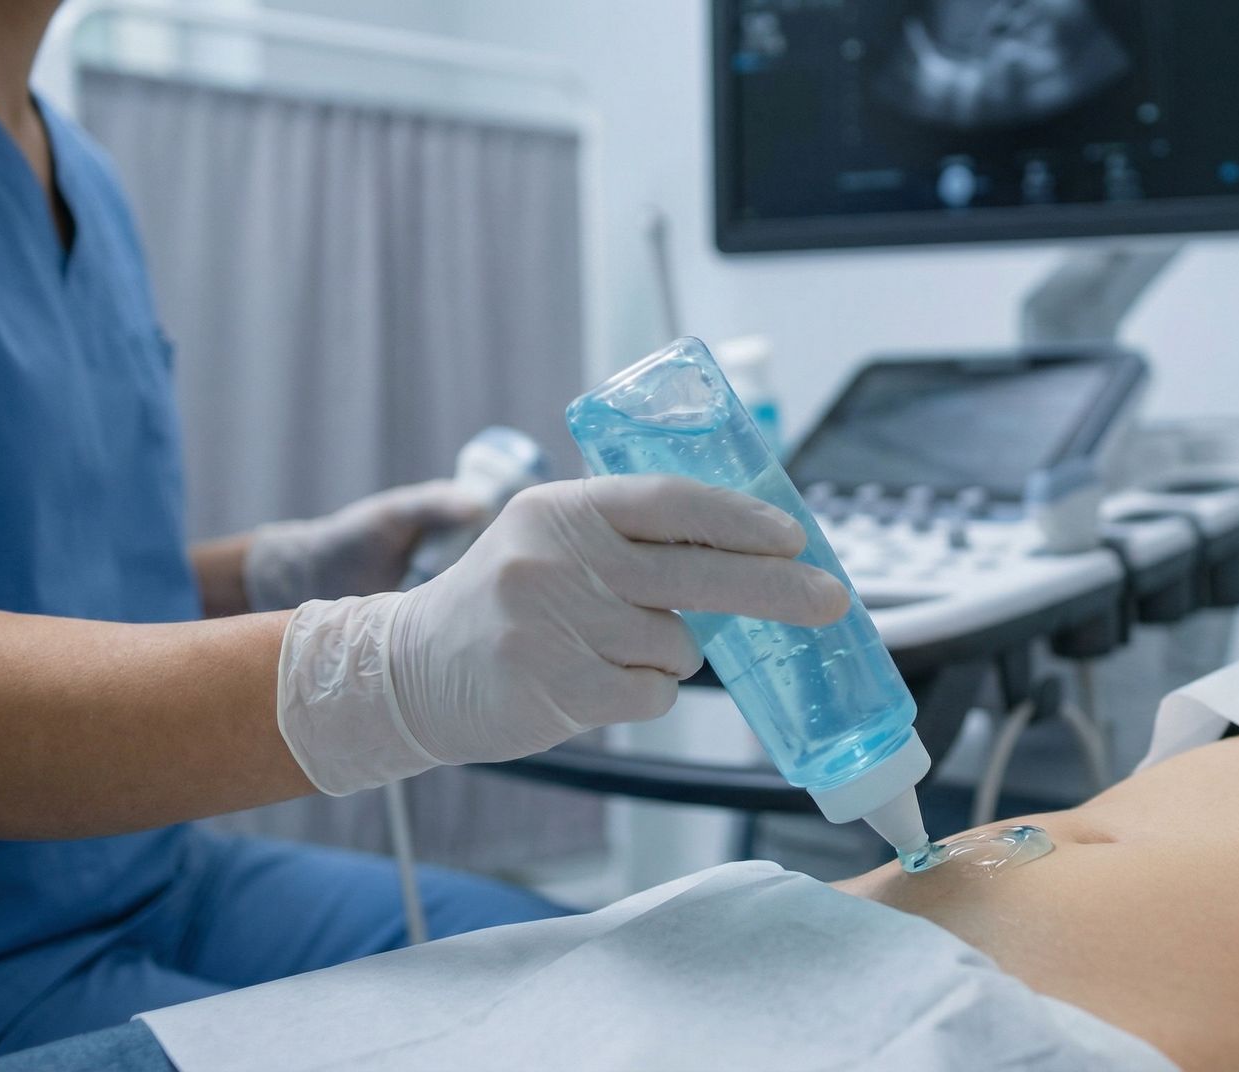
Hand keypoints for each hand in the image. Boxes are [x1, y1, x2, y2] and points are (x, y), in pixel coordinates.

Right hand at [274, 476, 850, 793]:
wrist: (409, 672)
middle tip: (830, 601)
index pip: (669, 502)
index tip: (794, 537)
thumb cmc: (507, 603)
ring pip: (676, 645)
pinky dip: (643, 692)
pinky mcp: (554, 687)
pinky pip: (651, 693)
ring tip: (607, 648)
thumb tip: (750, 546)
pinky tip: (595, 682)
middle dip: (775, 589)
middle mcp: (555, 560)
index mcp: (563, 510)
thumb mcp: (554, 540)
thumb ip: (633, 537)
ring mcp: (552, 625)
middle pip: (696, 575)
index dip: (739, 518)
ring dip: (668, 653)